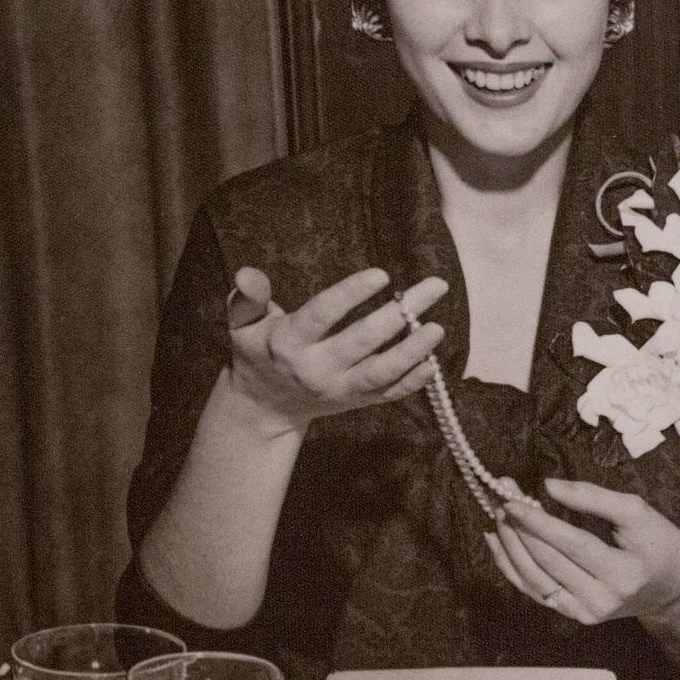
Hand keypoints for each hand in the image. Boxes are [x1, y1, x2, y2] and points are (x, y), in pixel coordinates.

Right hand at [216, 264, 447, 429]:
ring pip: (381, 372)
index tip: (382, 274)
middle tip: (434, 286)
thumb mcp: (242, 324)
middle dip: (399, 314)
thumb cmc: (257, 351)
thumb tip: (246, 273)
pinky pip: (388, 394)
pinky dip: (413, 382)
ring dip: (413, 351)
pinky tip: (434, 362)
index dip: (351, 294)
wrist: (265, 406)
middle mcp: (316, 369)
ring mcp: (339, 389)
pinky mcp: (356, 402)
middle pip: (362, 341)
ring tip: (437, 327)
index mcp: (288, 344)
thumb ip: (247, 297)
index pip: (322, 316)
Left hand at [485, 476, 679, 629]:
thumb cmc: (660, 545)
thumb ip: (594, 498)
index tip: (514, 500)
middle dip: (520, 528)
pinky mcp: (573, 615)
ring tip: (498, 515)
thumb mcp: (638, 513)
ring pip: (534, 579)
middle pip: (549, 562)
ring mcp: (584, 613)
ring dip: (510, 546)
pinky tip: (496, 541)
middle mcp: (601, 600)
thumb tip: (548, 486)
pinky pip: (534, 590)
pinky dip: (510, 566)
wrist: (672, 590)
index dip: (540, 523)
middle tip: (501, 496)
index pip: (573, 545)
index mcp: (623, 575)